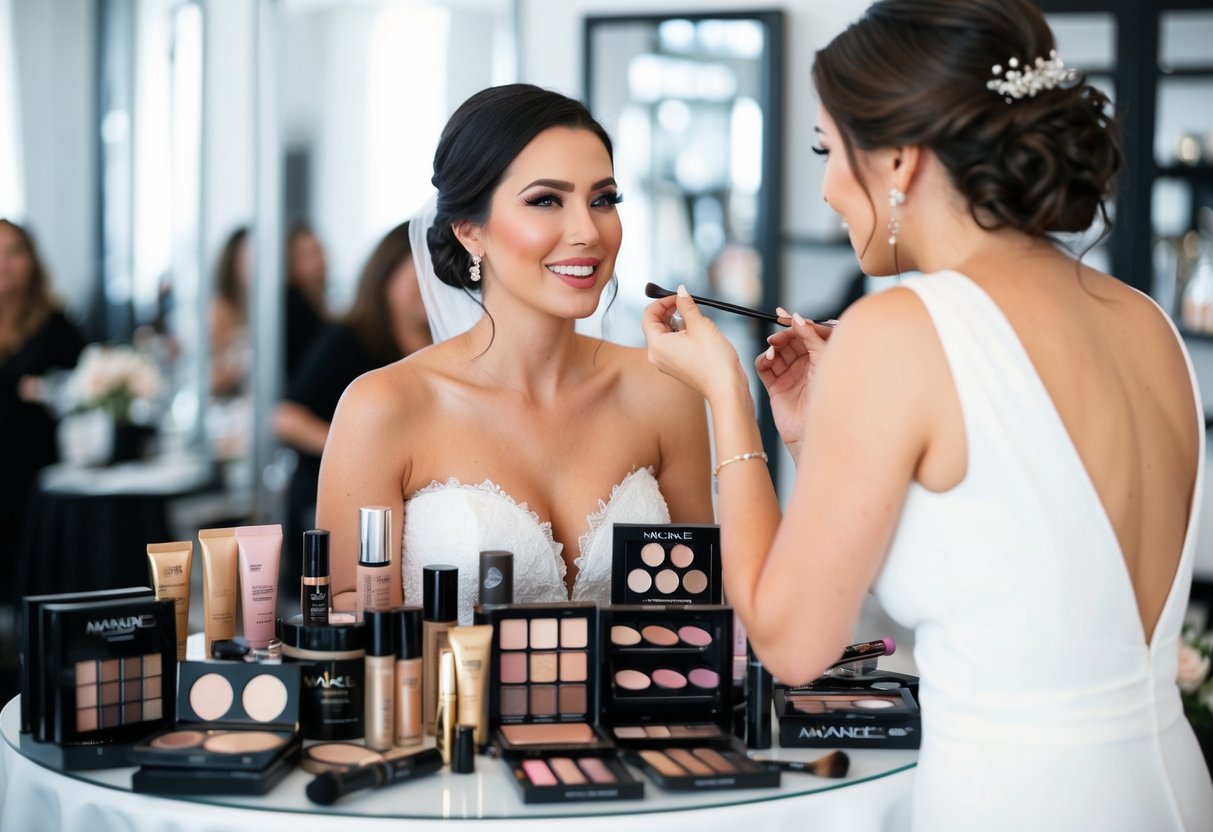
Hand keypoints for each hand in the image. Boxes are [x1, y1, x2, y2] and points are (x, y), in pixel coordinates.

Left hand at [642, 286, 748, 402]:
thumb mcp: (699, 324)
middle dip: (669, 311)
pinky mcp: (677, 367)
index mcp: (657, 345)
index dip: (662, 302)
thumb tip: (680, 291)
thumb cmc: (714, 361)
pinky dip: (682, 335)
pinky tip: (698, 334)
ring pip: (666, 335)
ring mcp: (667, 363)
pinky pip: (674, 346)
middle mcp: (657, 356)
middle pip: (655, 325)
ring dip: (678, 323)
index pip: (648, 315)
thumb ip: (686, 305)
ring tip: (696, 321)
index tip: (677, 296)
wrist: (726, 388)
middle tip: (686, 303)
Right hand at [756, 310, 832, 457]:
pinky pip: (764, 366)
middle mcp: (807, 365)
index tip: (785, 316)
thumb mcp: (823, 359)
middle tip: (777, 335)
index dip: (797, 323)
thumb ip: (810, 336)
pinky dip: (763, 359)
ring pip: (777, 351)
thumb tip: (797, 317)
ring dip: (773, 346)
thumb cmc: (827, 397)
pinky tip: (768, 359)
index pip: (807, 333)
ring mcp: (791, 375)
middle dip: (783, 335)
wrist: (814, 429)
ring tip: (774, 349)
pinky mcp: (775, 386)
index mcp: (822, 357)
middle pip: (790, 340)